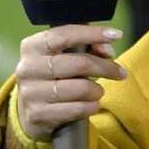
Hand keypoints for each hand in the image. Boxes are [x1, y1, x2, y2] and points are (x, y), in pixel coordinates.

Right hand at [13, 23, 127, 139]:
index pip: (64, 35)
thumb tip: (107, 50)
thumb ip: (85, 47)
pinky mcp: (38, 114)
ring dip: (97, 90)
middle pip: (79, 63)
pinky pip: (76, 109)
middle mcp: (28, 68)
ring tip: (98, 92)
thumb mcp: (62, 57)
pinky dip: (91, 107)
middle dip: (105, 67)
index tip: (116, 34)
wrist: (30, 111)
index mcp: (32, 46)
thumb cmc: (52, 78)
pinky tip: (93, 105)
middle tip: (120, 72)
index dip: (92, 34)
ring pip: (80, 88)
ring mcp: (31, 93)